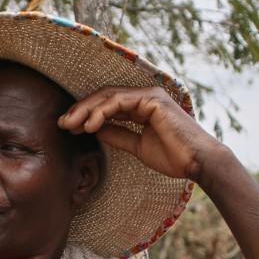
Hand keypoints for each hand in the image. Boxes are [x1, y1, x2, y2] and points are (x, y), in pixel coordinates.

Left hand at [58, 86, 218, 180]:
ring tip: (70, 124)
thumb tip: (94, 130)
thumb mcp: (138, 147)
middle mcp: (144, 97)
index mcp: (142, 107)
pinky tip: (89, 125)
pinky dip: (101, 112)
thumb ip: (118, 135)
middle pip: (104, 96)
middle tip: (61, 123)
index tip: (68, 128)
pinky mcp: (151, 99)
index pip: (107, 104)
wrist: (197, 162)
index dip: (85, 115)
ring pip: (108, 96)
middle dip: (80, 109)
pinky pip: (119, 101)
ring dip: (86, 110)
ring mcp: (149, 95)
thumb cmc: (174, 157)